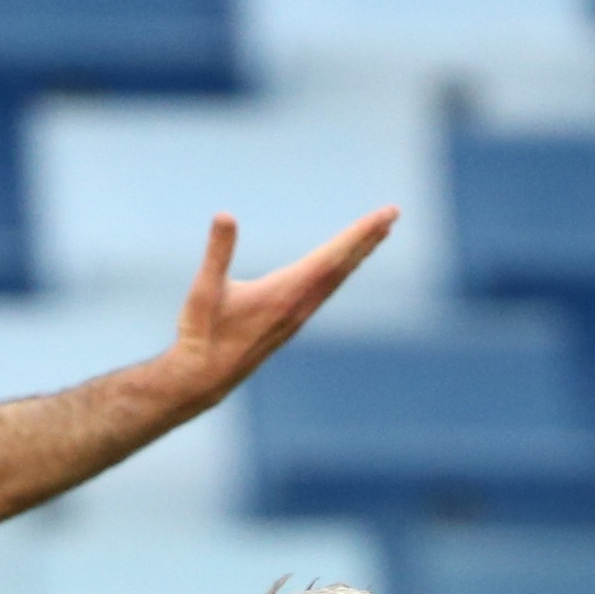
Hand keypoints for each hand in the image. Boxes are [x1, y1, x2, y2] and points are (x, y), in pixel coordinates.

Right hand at [158, 207, 399, 407]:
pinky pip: (325, 290)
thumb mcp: (204, 289)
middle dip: (367, 238)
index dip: (360, 233)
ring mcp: (296, 317)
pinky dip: (340, 271)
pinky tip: (343, 265)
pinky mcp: (289, 323)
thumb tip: (224, 216)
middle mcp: (299, 306)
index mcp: (285, 294)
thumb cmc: (201, 334)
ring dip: (357, 254)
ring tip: (377, 233)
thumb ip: (218, 252)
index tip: (386, 215)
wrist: (202, 379)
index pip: (332, 257)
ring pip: (336, 279)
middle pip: (342, 266)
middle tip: (393, 214)